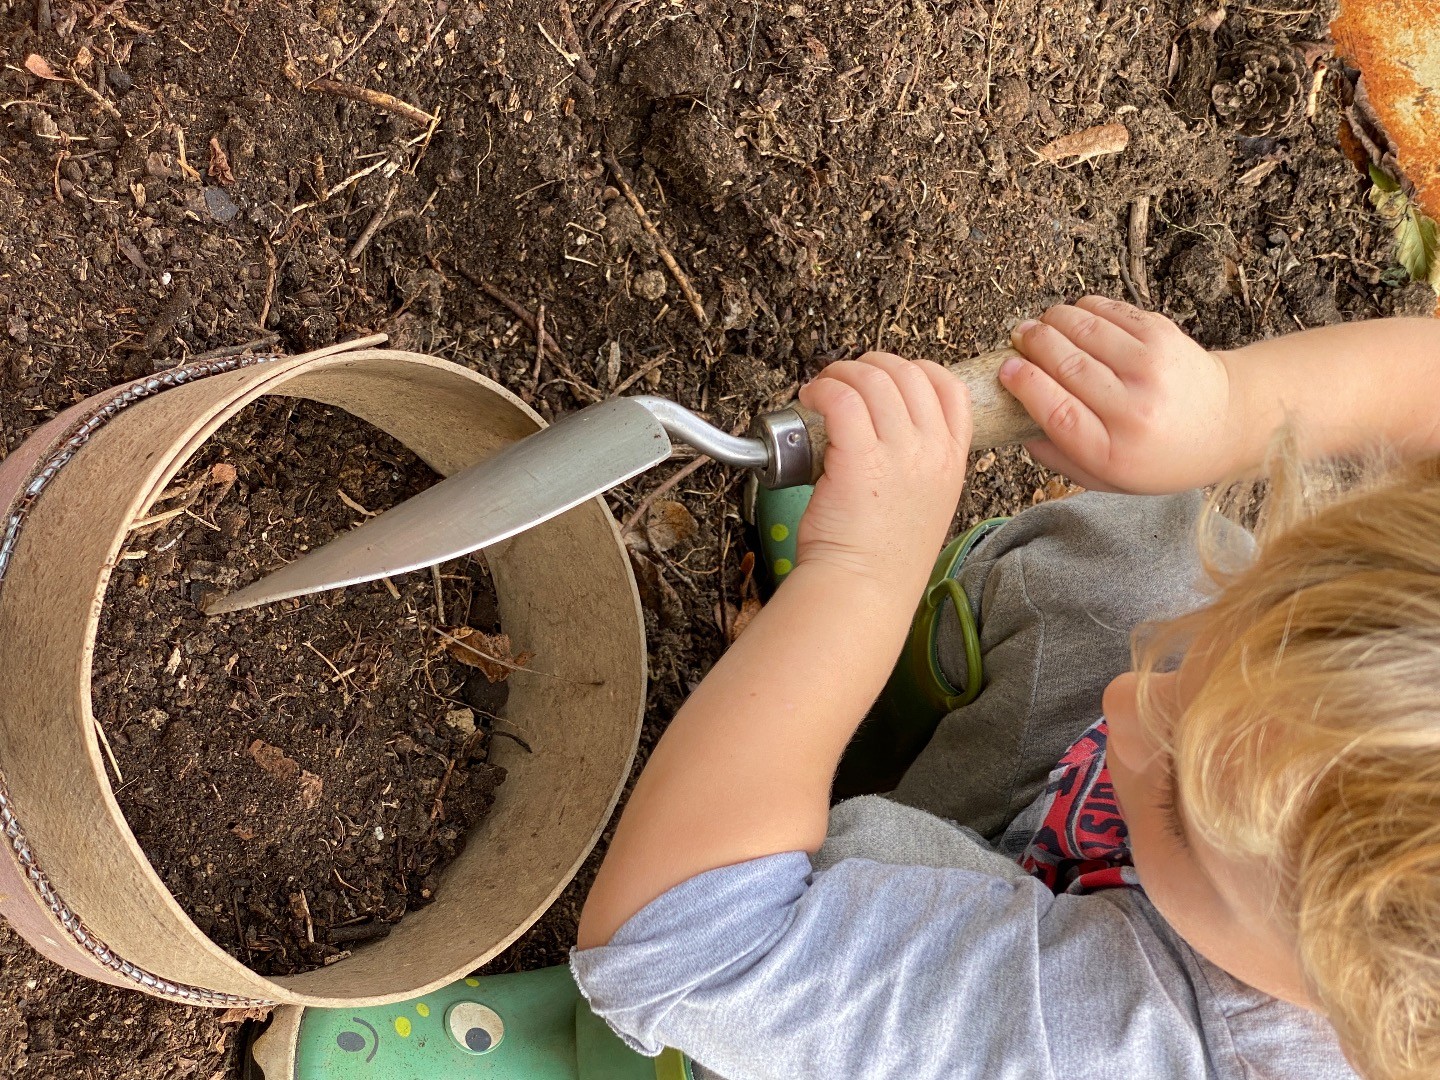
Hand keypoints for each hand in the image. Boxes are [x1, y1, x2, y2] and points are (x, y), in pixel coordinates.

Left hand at [794, 353, 971, 593]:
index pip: (949, 388)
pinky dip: (822, 389)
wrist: (863, 591)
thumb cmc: (881, 557)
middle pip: (909, 374)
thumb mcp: (923, 504)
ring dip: (840, 374)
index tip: (885, 377)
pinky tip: (809, 400)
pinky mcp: (861, 458)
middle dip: (870, 366)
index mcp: (951, 461)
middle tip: (842, 380)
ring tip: (821, 389)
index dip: (914, 369)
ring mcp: (901, 453)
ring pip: (873, 379)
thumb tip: (884, 433)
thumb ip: (916, 465)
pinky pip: (842, 398)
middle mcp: (932, 451)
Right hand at [1000, 296, 1238, 493]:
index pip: (1056, 411)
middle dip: (1032, 343)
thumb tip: (1018, 429)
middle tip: (1019, 338)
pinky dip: (1082, 309)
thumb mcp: (1109, 478)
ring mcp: (1152, 368)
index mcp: (1113, 451)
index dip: (1024, 383)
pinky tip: (1076, 319)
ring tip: (1042, 326)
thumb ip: (1060, 459)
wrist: (1226, 422)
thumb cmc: (1160, 455)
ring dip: (1052, 320)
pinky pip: (1108, 311)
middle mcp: (1134, 410)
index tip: (1006, 368)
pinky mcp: (1163, 335)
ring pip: (1083, 328)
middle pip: (1065, 364)